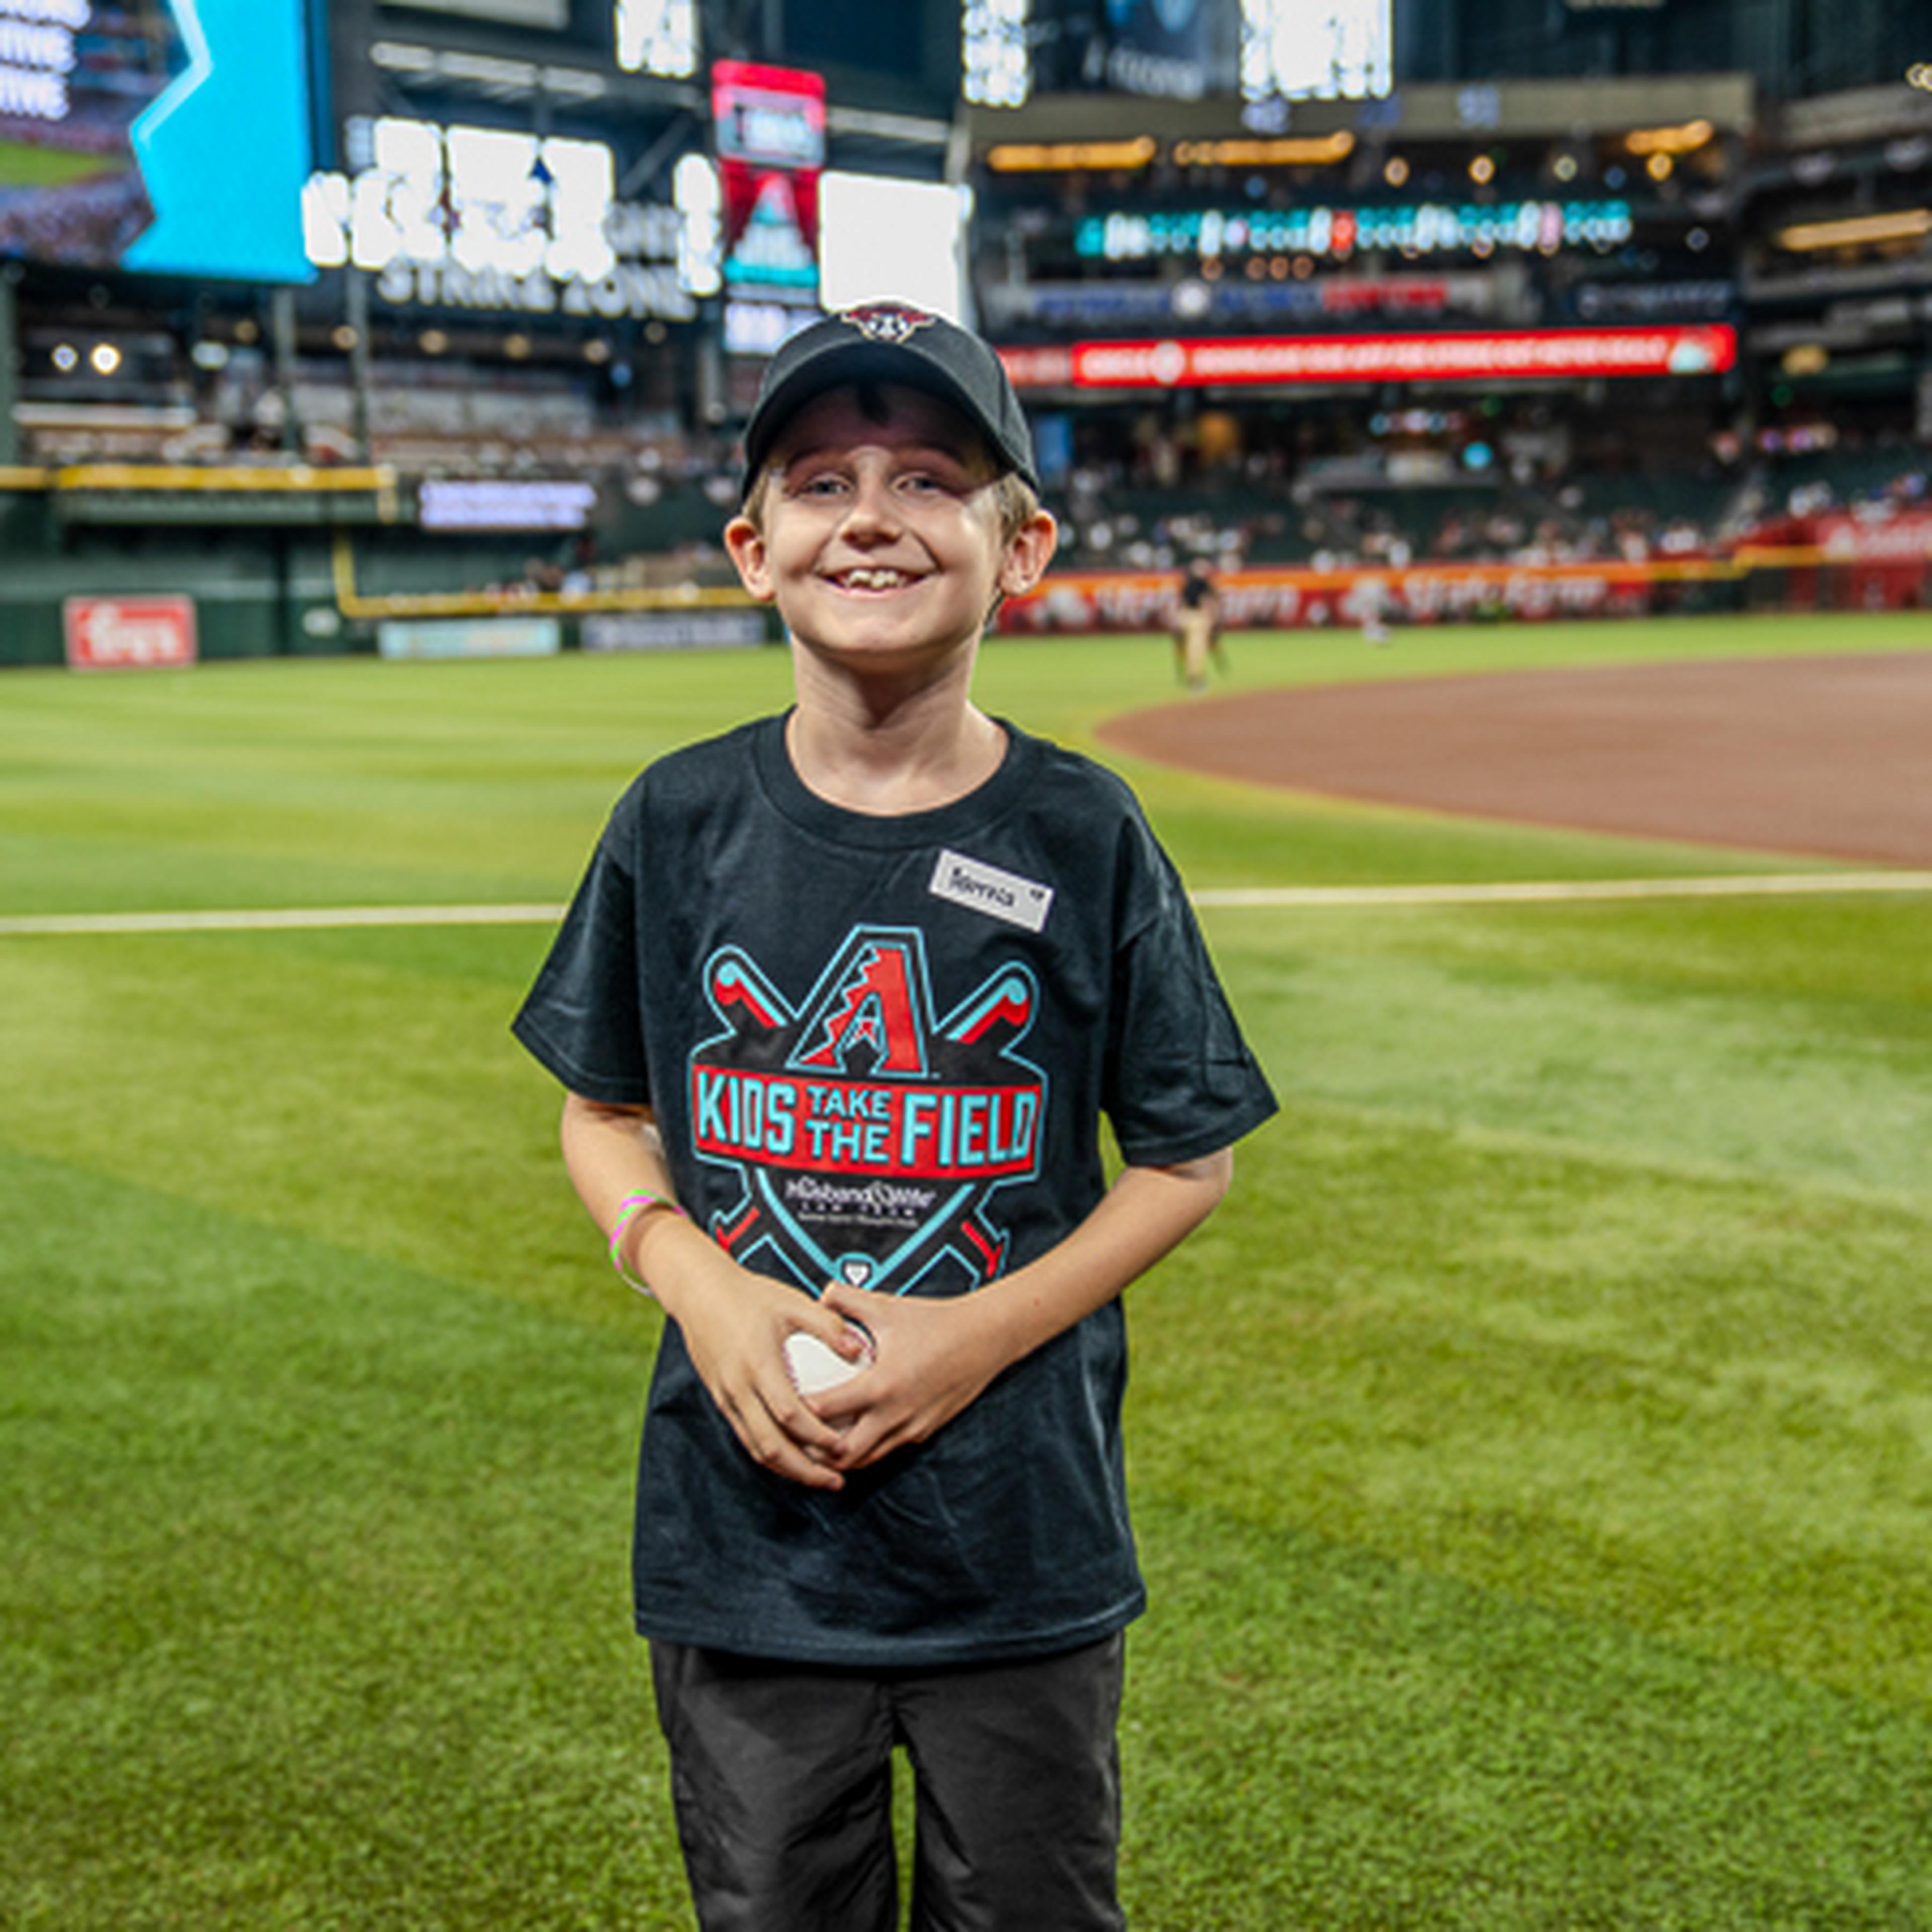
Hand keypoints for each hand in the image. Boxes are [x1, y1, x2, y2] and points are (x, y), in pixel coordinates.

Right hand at [654, 1239, 874, 1490]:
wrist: (701, 1294)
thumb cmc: (750, 1295)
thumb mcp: (792, 1302)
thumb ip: (828, 1325)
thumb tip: (859, 1349)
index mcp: (758, 1364)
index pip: (790, 1414)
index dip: (817, 1436)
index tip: (843, 1445)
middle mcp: (739, 1388)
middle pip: (771, 1445)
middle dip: (805, 1470)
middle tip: (835, 1480)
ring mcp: (727, 1397)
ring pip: (756, 1448)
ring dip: (787, 1469)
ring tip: (818, 1478)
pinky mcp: (721, 1400)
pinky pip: (745, 1437)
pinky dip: (769, 1454)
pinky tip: (792, 1458)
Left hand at [807, 1282, 1013, 1472]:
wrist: (984, 1338)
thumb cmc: (936, 1322)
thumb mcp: (887, 1307)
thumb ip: (847, 1300)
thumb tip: (820, 1294)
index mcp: (881, 1384)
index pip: (827, 1410)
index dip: (799, 1411)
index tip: (781, 1406)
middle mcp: (895, 1413)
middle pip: (843, 1452)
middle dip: (816, 1451)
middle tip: (794, 1440)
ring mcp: (911, 1427)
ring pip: (867, 1458)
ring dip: (841, 1456)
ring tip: (818, 1446)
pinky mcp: (924, 1430)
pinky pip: (889, 1448)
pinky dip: (868, 1447)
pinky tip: (855, 1434)